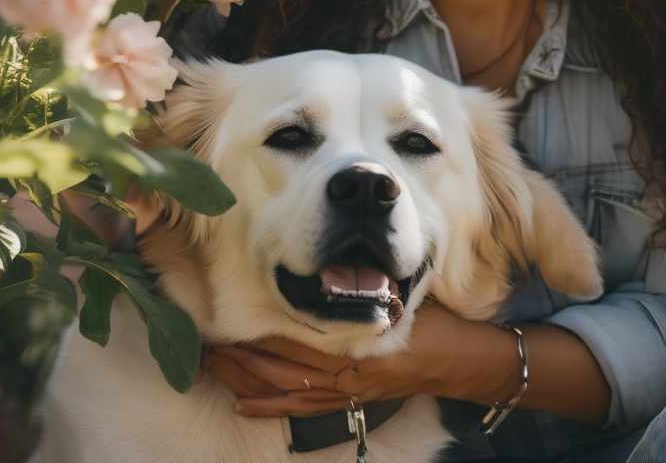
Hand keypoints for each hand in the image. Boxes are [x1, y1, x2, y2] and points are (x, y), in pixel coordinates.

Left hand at [202, 299, 522, 418]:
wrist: (461, 360)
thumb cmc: (436, 321)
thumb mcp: (404, 293)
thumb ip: (370, 283)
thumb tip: (342, 258)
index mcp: (354, 342)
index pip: (294, 338)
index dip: (258, 332)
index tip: (226, 320)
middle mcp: (344, 372)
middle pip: (279, 367)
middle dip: (239, 358)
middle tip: (203, 347)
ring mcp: (346, 390)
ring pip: (284, 389)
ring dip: (245, 380)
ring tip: (212, 369)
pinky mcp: (351, 398)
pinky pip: (303, 408)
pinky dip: (272, 406)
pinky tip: (245, 402)